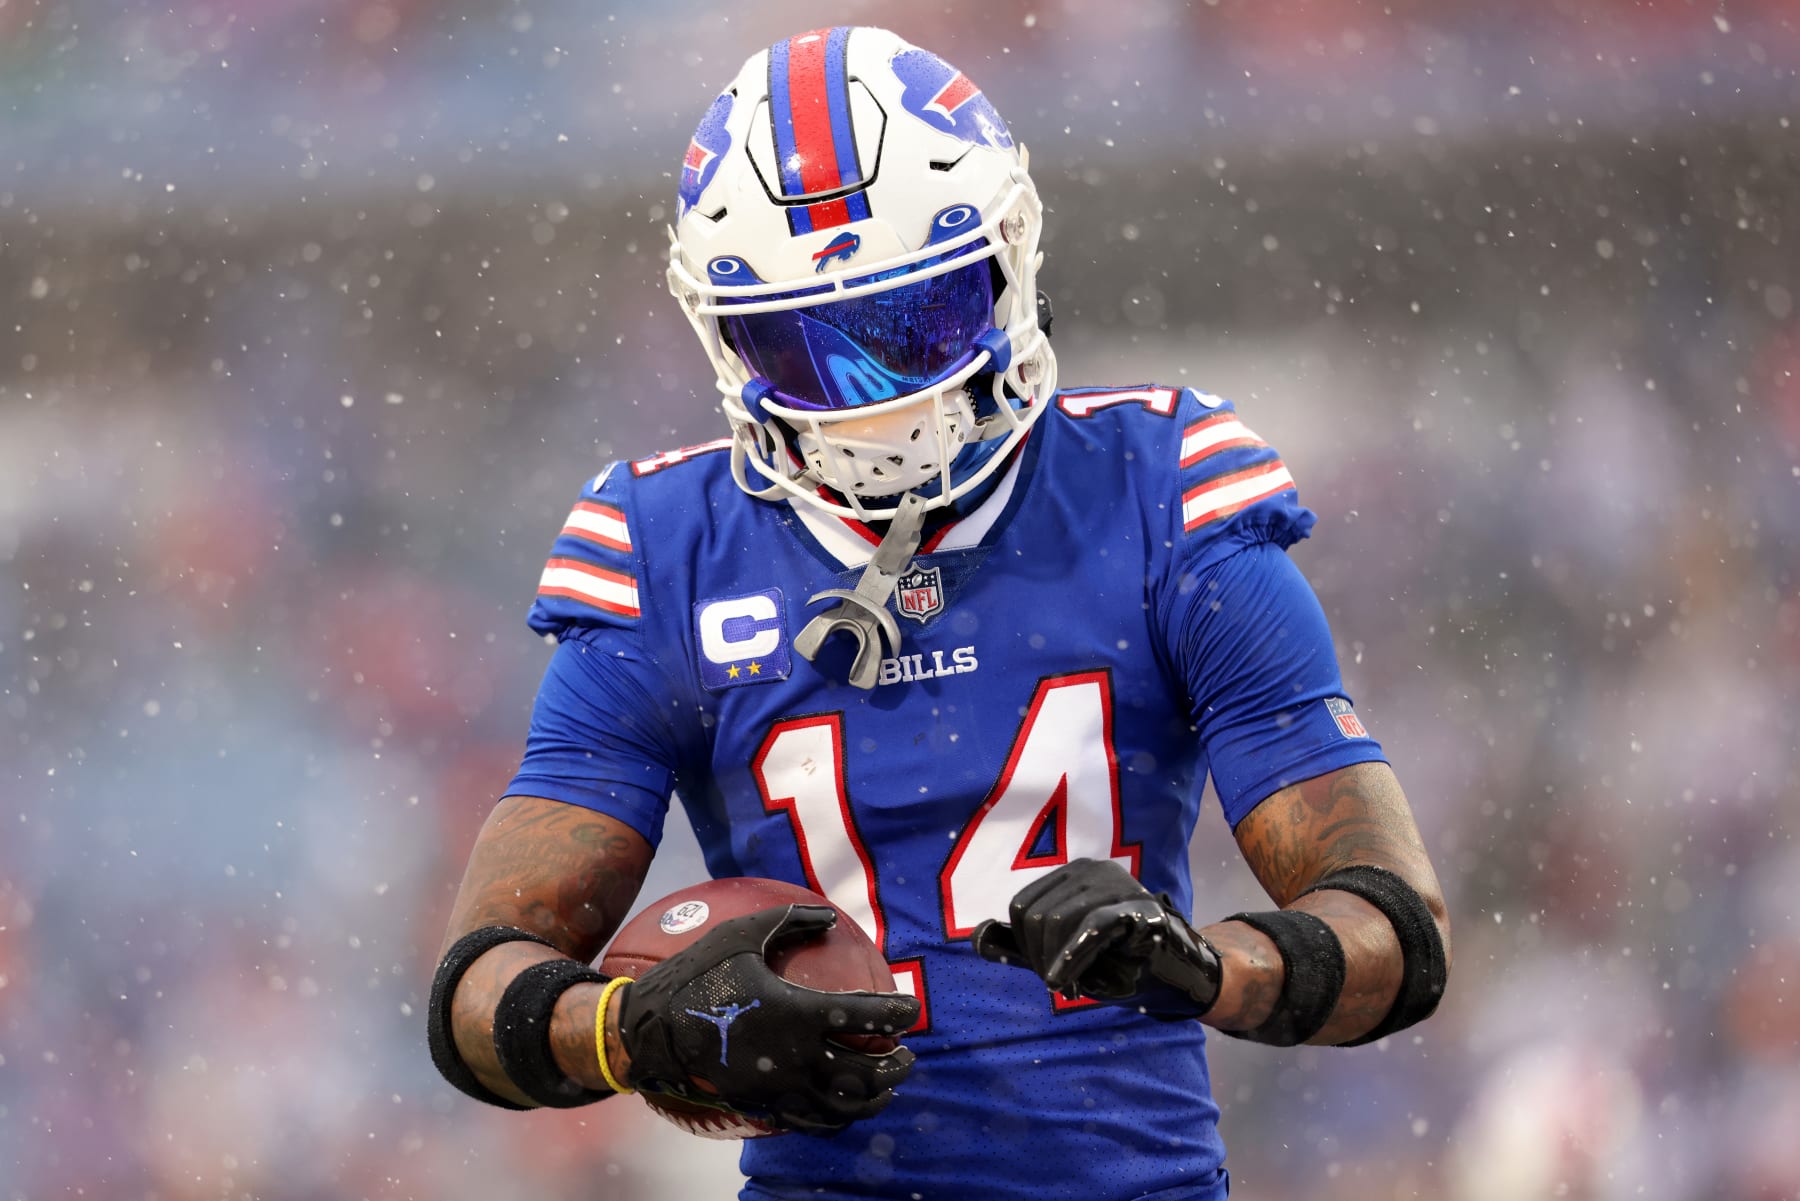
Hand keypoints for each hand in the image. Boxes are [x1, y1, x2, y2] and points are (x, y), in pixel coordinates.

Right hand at [615, 904, 919, 1132]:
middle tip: (907, 1054)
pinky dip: (839, 1117)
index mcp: (797, 1012)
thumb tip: (829, 915)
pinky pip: (812, 1122)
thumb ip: (790, 920)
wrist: (650, 1029)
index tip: (910, 1010)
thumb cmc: (697, 975)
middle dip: (896, 1066)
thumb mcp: (742, 934)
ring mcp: (780, 1087)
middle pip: (866, 1072)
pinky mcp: (763, 1105)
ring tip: (886, 1086)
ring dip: (874, 1097)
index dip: (897, 1014)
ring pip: (845, 1106)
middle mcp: (796, 1056)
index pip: (865, 1017)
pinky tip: (845, 1106)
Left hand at [970, 858, 1222, 1019]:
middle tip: (1064, 985)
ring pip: (1058, 921)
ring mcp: (1118, 884)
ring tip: (1075, 987)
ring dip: (1058, 964)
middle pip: (1036, 915)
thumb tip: (978, 938)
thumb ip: (1024, 948)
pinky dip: (1072, 956)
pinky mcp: (1139, 908)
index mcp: (1072, 874)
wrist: (1177, 974)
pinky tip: (1064, 981)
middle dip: (1040, 958)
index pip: (1023, 907)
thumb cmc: (1119, 962)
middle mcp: (1093, 870)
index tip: (1049, 975)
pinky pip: (1093, 927)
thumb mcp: (1065, 955)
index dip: (1026, 947)